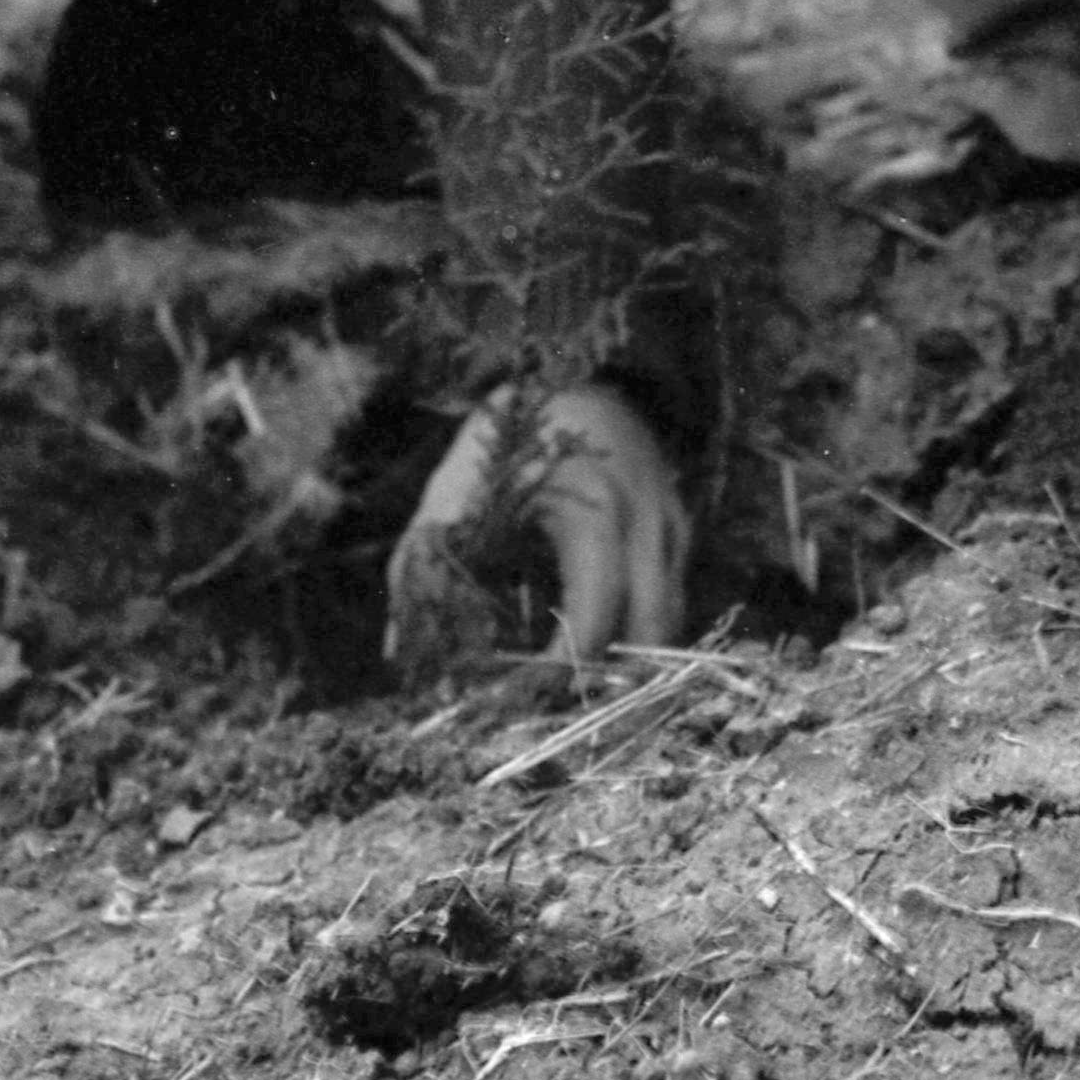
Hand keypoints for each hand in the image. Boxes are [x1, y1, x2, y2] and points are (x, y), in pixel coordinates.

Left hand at [386, 377, 691, 670]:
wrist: (580, 364)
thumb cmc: (511, 427)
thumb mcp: (456, 490)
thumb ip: (424, 567)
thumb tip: (400, 653)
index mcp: (596, 515)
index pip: (593, 621)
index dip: (559, 673)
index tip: (518, 699)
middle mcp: (649, 527)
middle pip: (650, 637)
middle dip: (610, 685)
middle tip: (556, 716)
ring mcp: (673, 527)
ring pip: (669, 624)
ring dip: (630, 664)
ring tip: (574, 694)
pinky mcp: (679, 528)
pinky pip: (669, 599)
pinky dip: (640, 635)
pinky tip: (598, 651)